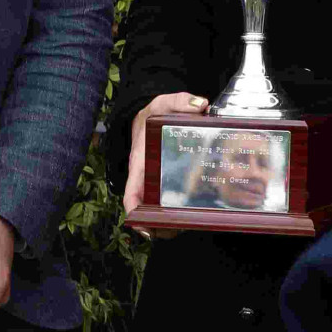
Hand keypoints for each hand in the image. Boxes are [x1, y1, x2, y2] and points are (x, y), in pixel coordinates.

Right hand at [123, 91, 210, 234]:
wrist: (152, 116)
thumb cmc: (153, 113)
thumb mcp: (164, 103)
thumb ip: (180, 102)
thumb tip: (201, 105)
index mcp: (139, 163)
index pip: (130, 193)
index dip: (134, 212)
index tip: (143, 225)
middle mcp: (146, 178)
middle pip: (146, 209)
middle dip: (158, 225)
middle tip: (176, 230)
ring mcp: (156, 183)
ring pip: (160, 210)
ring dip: (171, 223)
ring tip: (189, 227)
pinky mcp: (168, 183)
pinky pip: (172, 202)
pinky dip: (181, 212)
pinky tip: (197, 216)